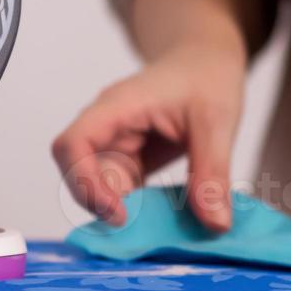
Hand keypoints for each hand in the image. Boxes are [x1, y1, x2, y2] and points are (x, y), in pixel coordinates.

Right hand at [52, 36, 245, 231]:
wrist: (206, 60)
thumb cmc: (207, 76)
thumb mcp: (217, 122)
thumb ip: (213, 172)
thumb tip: (216, 226)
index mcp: (118, 107)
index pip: (73, 144)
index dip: (83, 183)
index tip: (119, 214)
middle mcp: (108, 127)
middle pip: (79, 171)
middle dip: (102, 204)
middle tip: (141, 231)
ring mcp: (117, 145)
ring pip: (99, 186)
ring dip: (121, 210)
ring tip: (156, 230)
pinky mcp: (130, 160)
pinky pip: (122, 191)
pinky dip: (138, 210)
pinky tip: (162, 222)